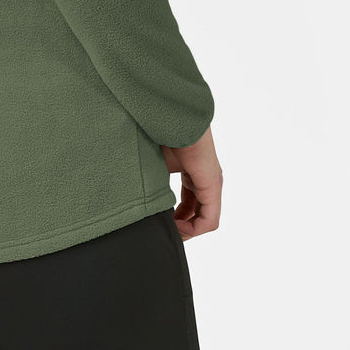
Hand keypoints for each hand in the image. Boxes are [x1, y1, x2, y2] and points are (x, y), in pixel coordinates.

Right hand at [161, 125, 221, 240]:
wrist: (171, 117)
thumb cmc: (161, 133)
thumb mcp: (156, 164)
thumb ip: (154, 181)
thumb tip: (137, 196)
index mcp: (193, 173)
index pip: (189, 204)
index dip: (175, 217)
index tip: (159, 220)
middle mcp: (206, 181)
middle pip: (196, 213)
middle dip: (180, 225)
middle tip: (163, 230)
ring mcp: (212, 184)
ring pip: (204, 220)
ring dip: (187, 229)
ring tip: (168, 231)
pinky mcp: (212, 186)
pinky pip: (209, 220)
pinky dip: (193, 229)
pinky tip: (175, 227)